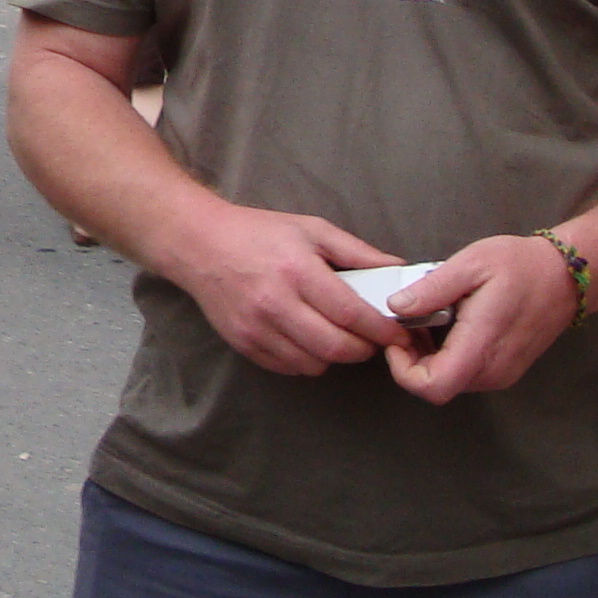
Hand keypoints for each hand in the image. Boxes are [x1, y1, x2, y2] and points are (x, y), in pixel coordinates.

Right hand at [155, 202, 409, 376]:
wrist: (198, 244)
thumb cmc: (258, 233)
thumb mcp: (311, 230)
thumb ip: (357, 252)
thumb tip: (398, 271)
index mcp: (296, 271)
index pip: (350, 313)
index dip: (380, 329)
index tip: (398, 332)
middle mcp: (275, 303)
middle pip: (335, 347)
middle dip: (364, 348)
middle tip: (372, 339)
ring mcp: (256, 328)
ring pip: (314, 363)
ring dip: (336, 356)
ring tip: (338, 336)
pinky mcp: (243, 344)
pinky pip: (289, 367)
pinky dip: (308, 359)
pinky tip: (308, 338)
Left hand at [378, 232, 580, 404]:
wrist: (566, 277)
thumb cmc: (521, 266)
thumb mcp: (471, 263)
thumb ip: (432, 288)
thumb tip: (397, 306)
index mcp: (482, 345)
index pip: (433, 387)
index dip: (403, 371)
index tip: (397, 340)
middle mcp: (493, 370)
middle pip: (436, 386)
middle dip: (412, 359)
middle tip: (409, 322)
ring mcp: (500, 374)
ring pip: (449, 381)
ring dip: (428, 357)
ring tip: (428, 318)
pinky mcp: (504, 371)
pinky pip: (464, 374)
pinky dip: (446, 356)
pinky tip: (446, 325)